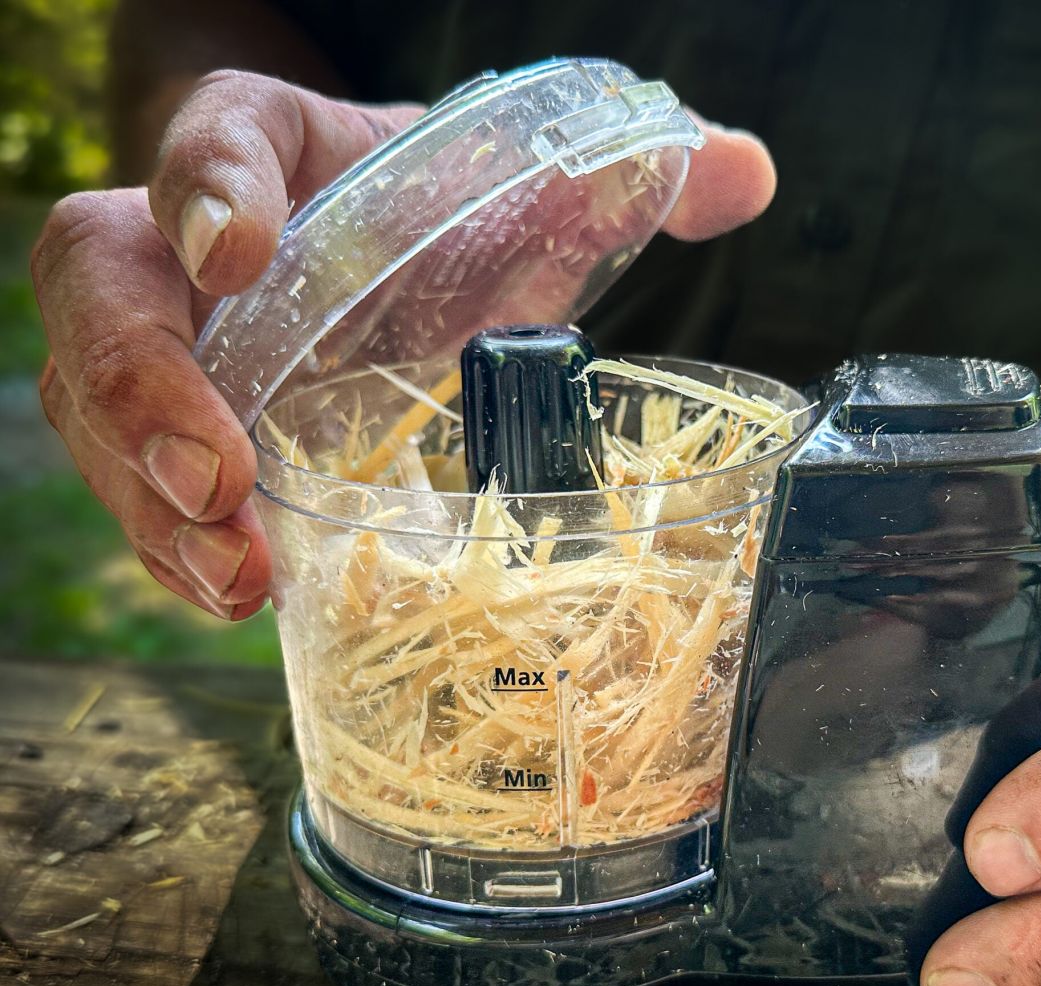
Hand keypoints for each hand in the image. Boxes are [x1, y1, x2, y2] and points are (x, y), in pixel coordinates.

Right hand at [31, 69, 775, 618]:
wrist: (374, 252)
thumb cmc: (439, 215)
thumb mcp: (523, 185)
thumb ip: (627, 176)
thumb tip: (746, 170)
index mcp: (278, 154)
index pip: (215, 136)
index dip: (207, 185)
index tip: (241, 251)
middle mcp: (192, 246)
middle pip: (104, 288)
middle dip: (140, 385)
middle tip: (216, 478)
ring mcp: (176, 346)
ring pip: (96, 407)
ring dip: (150, 504)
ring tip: (237, 576)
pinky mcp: (183, 434)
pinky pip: (141, 487)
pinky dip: (180, 548)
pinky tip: (243, 598)